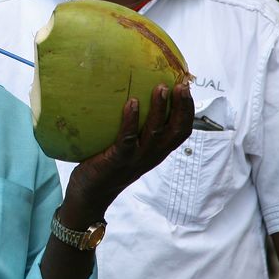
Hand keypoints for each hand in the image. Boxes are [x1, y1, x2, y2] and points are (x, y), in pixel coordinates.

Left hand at [61, 82, 194, 222]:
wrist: (91, 193)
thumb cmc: (108, 165)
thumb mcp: (129, 148)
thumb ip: (135, 130)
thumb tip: (131, 97)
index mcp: (156, 151)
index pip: (181, 131)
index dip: (188, 111)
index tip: (187, 88)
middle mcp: (151, 155)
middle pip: (175, 131)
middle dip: (181, 107)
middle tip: (180, 85)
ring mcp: (136, 158)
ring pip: (155, 132)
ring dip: (159, 109)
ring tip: (160, 88)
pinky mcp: (118, 159)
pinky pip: (128, 138)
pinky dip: (131, 120)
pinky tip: (132, 103)